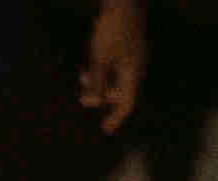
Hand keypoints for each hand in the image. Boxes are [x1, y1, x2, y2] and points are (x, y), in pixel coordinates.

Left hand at [79, 0, 145, 126]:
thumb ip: (95, 81)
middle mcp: (134, 67)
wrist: (122, 0)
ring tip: (83, 77)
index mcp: (132, 72)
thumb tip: (90, 103)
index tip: (105, 131)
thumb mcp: (99, 57)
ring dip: (98, 82)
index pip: (126, 103)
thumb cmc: (112, 28)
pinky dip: (101, 70)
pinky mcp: (124, 46)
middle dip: (102, 97)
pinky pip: (113, 66)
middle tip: (84, 99)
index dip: (115, 118)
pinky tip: (88, 66)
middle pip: (120, 91)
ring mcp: (130, 56)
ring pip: (114, 77)